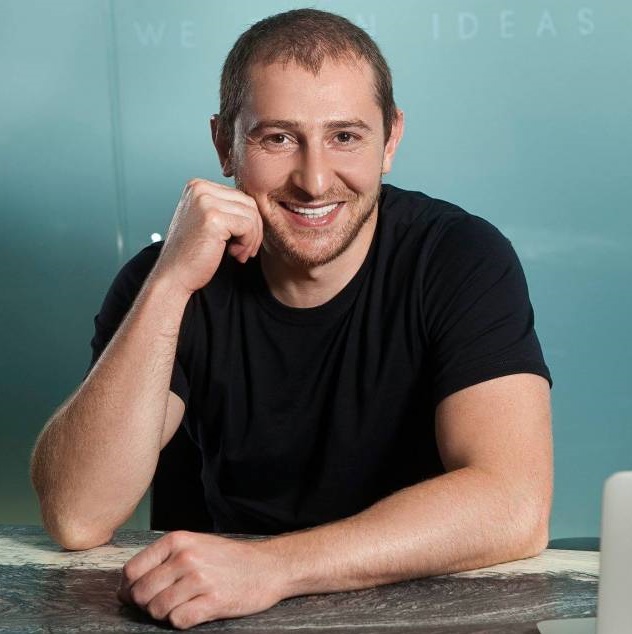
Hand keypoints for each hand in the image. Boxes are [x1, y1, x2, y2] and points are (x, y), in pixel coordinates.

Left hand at [117, 531, 284, 628]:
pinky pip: (178, 621)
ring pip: (156, 609)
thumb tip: (128, 585)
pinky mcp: (212, 601)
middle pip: (141, 593)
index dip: (128, 588)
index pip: (132, 570)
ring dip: (164, 614)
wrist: (268, 566)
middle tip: (161, 602)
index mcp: (178, 541)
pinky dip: (181, 621)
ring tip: (181, 605)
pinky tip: (194, 610)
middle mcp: (185, 558)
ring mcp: (199, 580)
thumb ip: (164, 559)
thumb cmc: (230, 558)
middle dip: (145, 604)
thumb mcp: (195, 545)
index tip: (133, 595)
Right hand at [152, 179, 263, 295]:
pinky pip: (248, 226)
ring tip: (239, 253)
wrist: (174, 275)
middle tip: (244, 250)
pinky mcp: (213, 218)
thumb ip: (225, 208)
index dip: (248, 221)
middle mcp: (200, 189)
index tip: (240, 241)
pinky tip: (234, 254)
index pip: (239, 196)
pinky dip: (247, 243)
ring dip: (252, 239)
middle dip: (254, 229)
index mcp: (198, 186)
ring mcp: (205, 202)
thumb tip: (257, 206)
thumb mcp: (208, 221)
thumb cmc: (191, 253)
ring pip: (251, 215)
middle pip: (248, 203)